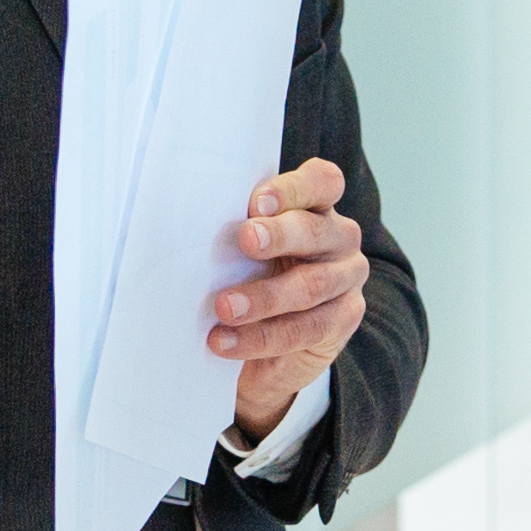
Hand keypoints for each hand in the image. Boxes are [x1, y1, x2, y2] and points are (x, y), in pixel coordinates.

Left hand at [214, 157, 366, 444]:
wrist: (264, 348)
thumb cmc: (246, 276)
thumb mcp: (241, 248)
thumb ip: (231, 229)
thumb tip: (183, 221)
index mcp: (316, 206)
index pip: (322, 182)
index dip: (294, 189)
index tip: (257, 203)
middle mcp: (339, 237)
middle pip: (317, 231)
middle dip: (280, 235)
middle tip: (247, 240)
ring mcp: (346, 279)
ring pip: (312, 285)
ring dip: (265, 297)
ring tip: (224, 308)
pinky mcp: (343, 320)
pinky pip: (307, 329)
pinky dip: (263, 336)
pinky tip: (227, 341)